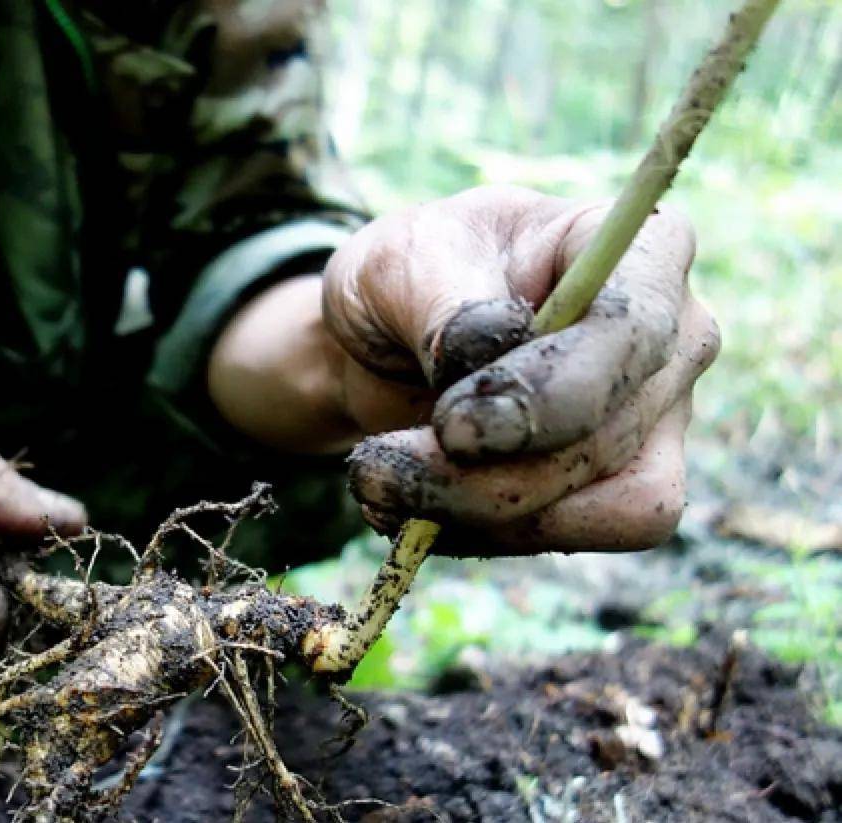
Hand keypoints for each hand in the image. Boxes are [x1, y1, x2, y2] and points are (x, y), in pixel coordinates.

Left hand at [209, 185, 717, 554]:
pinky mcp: (619, 488)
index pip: (632, 333)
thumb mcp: (404, 258)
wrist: (387, 337)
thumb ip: (445, 299)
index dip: (549, 394)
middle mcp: (675, 338)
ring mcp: (657, 420)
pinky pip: (572, 537)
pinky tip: (405, 513)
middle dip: (483, 473)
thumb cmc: (410, 274)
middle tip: (374, 471)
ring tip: (379, 489)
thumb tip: (483, 346)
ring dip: (482, 515)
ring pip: (609, 508)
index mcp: (645, 248)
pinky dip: (481, 535)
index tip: (451, 427)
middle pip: (609, 437)